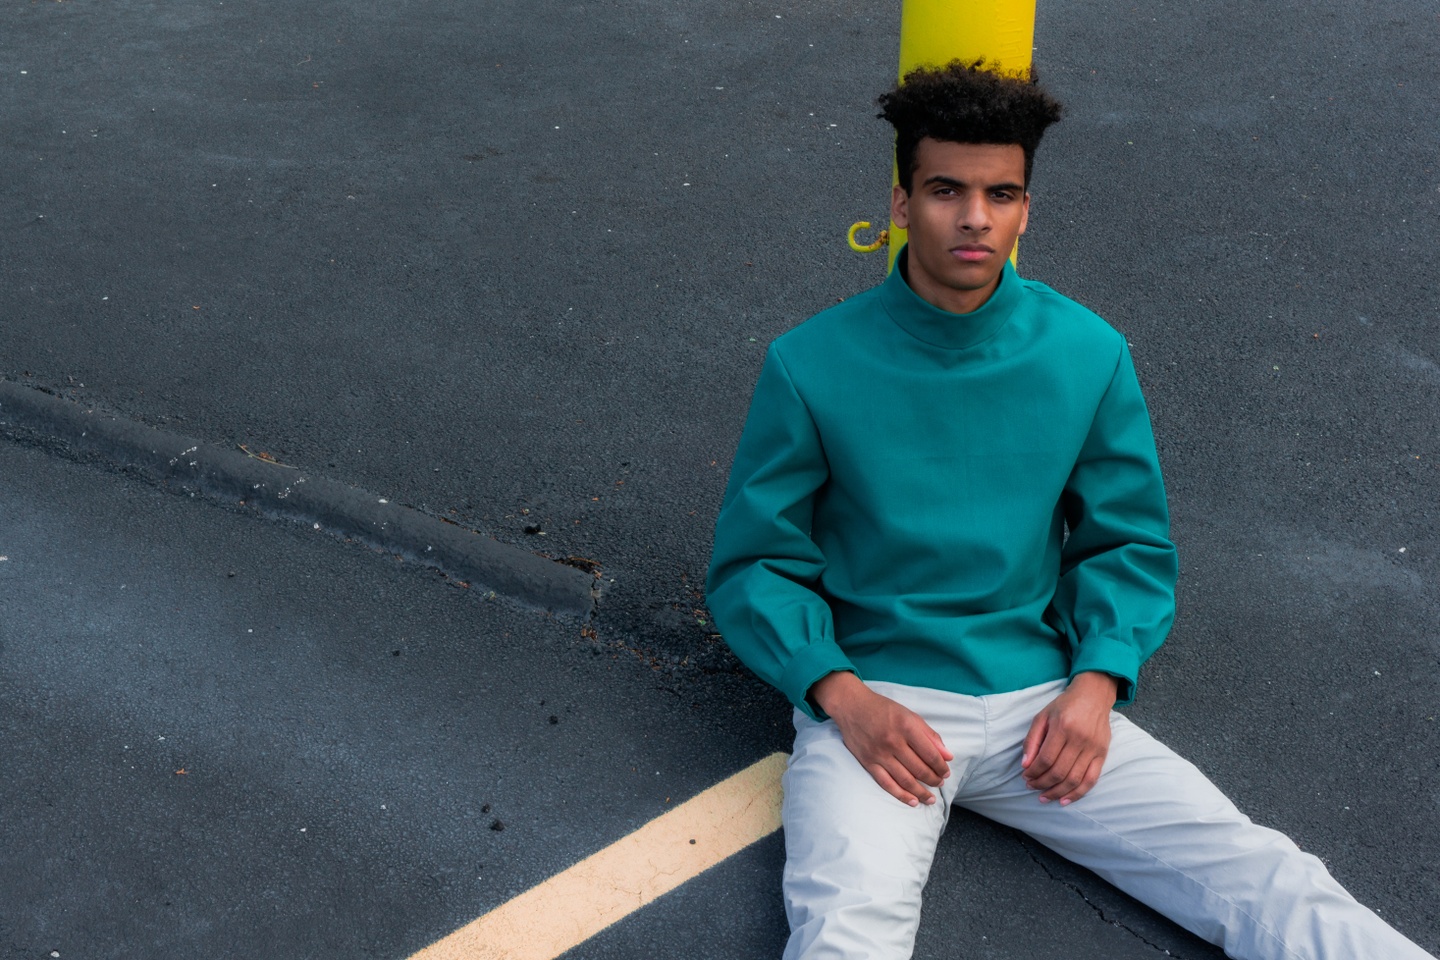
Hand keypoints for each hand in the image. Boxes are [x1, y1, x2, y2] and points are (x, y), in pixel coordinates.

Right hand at [811, 671, 953, 806]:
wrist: (852, 706)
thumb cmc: (883, 709)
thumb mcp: (910, 715)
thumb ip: (930, 735)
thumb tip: (948, 756)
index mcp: (906, 726)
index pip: (930, 754)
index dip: (941, 767)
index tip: (946, 772)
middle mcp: (893, 741)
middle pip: (919, 769)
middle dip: (933, 780)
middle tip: (940, 783)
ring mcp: (879, 754)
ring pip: (905, 780)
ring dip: (921, 792)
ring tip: (930, 798)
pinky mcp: (868, 762)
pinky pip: (886, 783)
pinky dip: (901, 795)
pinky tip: (912, 801)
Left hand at [1020, 672, 1117, 805]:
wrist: (1093, 696)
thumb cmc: (1064, 706)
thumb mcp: (1043, 716)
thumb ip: (1032, 740)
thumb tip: (1025, 764)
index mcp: (1063, 727)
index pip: (1046, 758)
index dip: (1034, 772)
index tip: (1025, 776)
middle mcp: (1080, 739)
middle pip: (1059, 771)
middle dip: (1041, 783)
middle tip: (1031, 786)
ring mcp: (1093, 748)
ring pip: (1074, 779)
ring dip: (1056, 792)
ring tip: (1044, 797)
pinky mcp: (1103, 754)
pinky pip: (1091, 780)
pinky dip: (1077, 793)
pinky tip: (1064, 800)